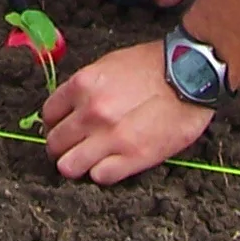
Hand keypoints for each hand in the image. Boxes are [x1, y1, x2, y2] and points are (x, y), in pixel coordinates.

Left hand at [43, 41, 213, 183]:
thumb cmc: (154, 65)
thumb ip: (86, 87)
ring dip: (77, 163)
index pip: (48, 115)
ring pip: (68, 166)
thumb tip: (68, 108)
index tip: (63, 126)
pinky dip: (102, 172)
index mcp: (84, 84)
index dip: (54, 123)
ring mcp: (110, 137)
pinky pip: (99, 176)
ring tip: (91, 157)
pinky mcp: (132, 158)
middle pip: (54, 144)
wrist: (192, 73)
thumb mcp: (111, 64)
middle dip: (62, 146)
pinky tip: (113, 161)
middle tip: (77, 144)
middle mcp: (91, 112)